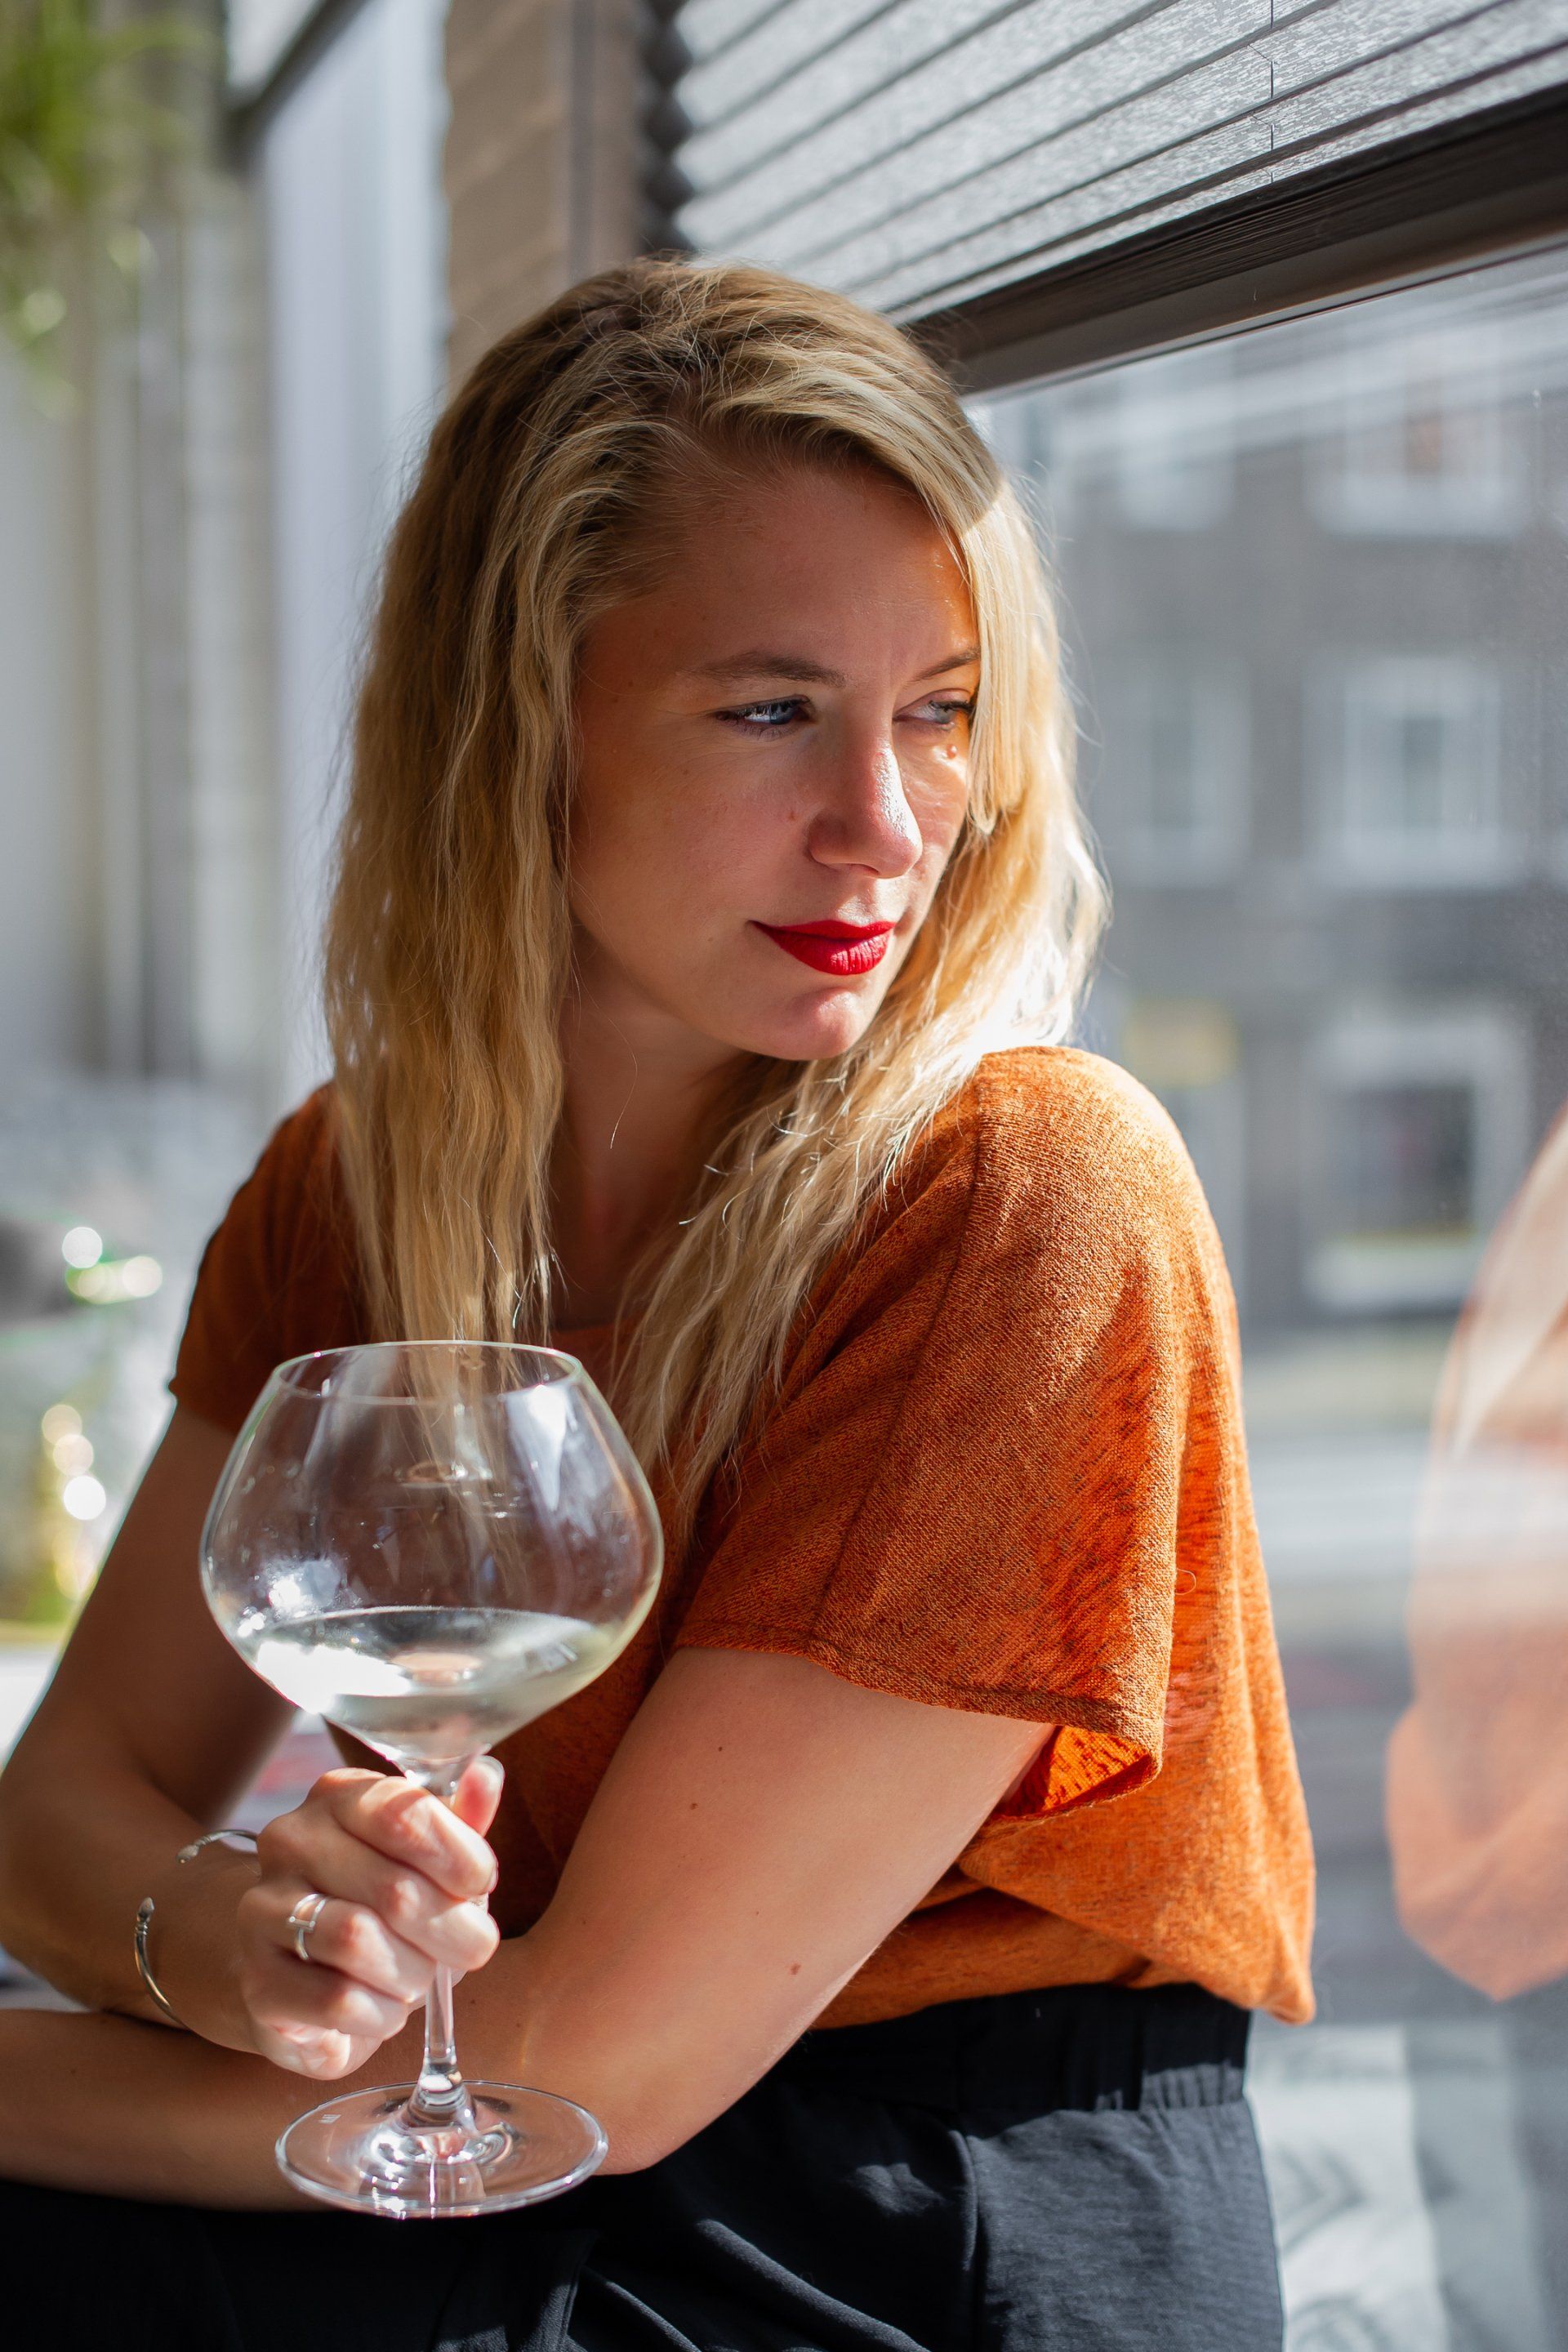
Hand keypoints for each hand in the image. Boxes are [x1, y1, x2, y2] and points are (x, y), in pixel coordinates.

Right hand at [235, 1758, 502, 2078]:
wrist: (306, 1975)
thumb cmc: (384, 1907)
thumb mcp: (430, 1858)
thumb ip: (460, 1820)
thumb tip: (486, 1775)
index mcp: (338, 1797)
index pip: (405, 1814)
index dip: (459, 1858)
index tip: (479, 1886)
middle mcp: (289, 1842)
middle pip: (394, 1888)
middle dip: (451, 1930)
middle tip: (469, 1947)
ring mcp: (261, 1910)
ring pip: (357, 1941)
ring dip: (412, 1973)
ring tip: (418, 1977)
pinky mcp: (257, 1982)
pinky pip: (335, 2001)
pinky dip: (380, 2014)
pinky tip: (384, 2008)